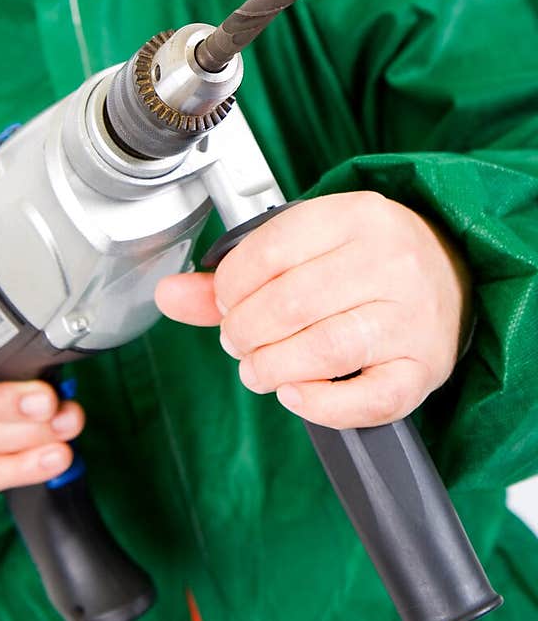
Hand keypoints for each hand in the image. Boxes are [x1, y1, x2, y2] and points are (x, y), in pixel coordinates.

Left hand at [154, 191, 471, 428]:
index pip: (268, 252)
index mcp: (355, 216)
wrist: (453, 273)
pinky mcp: (424, 368)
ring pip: (323, 351)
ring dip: (272, 369)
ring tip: (259, 370)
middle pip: (289, 305)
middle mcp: (388, 261)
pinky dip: (321, 404)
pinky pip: (368, 399)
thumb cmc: (365, 259)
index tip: (225, 302)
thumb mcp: (305, 245)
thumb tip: (167, 294)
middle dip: (244, 333)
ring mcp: (410, 317)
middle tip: (238, 342)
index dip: (229, 287)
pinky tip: (296, 393)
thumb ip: (234, 274)